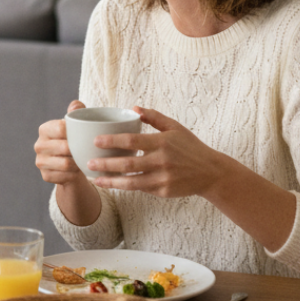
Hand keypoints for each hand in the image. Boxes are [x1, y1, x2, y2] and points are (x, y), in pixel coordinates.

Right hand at [34, 100, 102, 226]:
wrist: (69, 166)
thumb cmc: (74, 142)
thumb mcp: (76, 127)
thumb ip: (77, 113)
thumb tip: (76, 105)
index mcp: (44, 129)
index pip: (60, 128)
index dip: (75, 132)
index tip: (86, 135)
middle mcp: (39, 145)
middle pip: (64, 148)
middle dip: (78, 150)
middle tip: (90, 151)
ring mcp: (40, 161)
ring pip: (65, 164)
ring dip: (78, 164)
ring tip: (84, 161)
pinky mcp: (45, 176)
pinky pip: (64, 177)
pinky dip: (74, 175)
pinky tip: (78, 172)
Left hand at [88, 106, 228, 198]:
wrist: (211, 173)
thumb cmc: (190, 147)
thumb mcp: (175, 127)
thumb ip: (154, 117)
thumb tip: (133, 108)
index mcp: (162, 142)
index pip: (132, 141)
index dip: (112, 141)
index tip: (95, 141)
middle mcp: (161, 161)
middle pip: (128, 164)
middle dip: (105, 164)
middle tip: (88, 163)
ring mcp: (162, 179)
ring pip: (131, 182)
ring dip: (111, 181)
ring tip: (95, 179)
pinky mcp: (163, 192)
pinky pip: (140, 189)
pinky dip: (125, 187)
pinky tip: (112, 184)